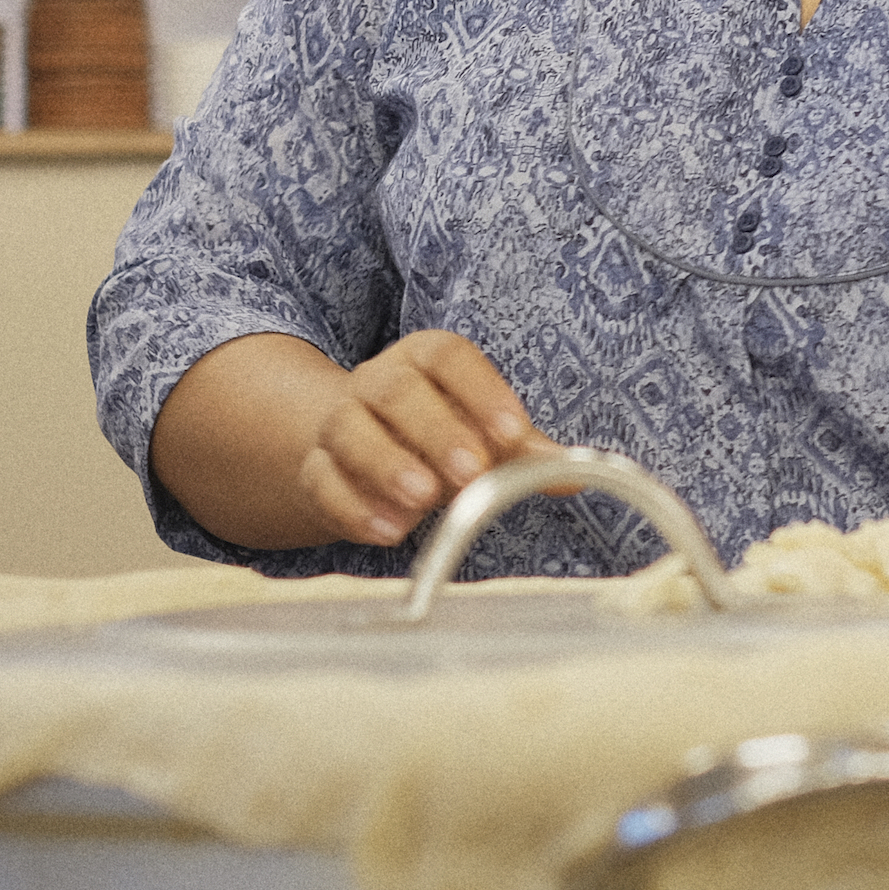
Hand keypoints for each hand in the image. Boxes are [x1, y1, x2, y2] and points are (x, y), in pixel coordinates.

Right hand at [300, 330, 554, 548]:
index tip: (513, 433)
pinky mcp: (314, 469)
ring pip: (349, 430)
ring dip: (387, 465)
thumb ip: (523, 452)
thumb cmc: (437, 434)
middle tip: (469, 472)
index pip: (447, 357)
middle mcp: (377, 382)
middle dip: (434, 431)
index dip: (480, 391)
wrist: (358, 449)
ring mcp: (339, 423)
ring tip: (423, 500)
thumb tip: (573, 473)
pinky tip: (390, 532)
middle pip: (396, 390)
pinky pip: (322, 481)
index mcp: (424, 359)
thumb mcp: (484, 435)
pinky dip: (354, 507)